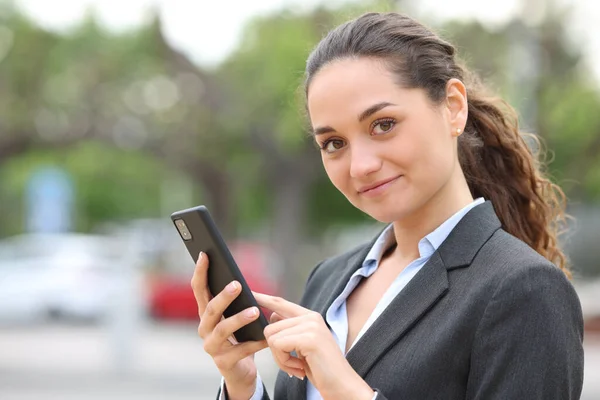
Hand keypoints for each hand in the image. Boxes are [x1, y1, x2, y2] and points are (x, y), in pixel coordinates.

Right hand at [191, 252, 267, 399]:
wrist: (240, 371)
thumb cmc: (239, 337)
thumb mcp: (236, 316)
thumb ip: (235, 301)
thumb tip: (239, 280)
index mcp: (206, 314)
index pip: (199, 290)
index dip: (200, 272)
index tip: (204, 254)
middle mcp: (204, 329)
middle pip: (210, 309)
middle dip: (223, 296)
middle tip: (237, 284)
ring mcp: (211, 347)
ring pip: (221, 330)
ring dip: (238, 319)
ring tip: (255, 311)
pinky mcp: (223, 363)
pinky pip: (239, 351)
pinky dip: (254, 343)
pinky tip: (266, 337)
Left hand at [254, 292, 374, 399]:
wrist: (342, 386)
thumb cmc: (322, 369)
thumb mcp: (303, 346)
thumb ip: (289, 330)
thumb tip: (272, 316)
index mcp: (310, 317)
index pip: (280, 303)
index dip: (263, 298)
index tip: (249, 293)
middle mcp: (311, 317)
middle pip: (270, 327)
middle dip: (276, 352)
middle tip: (293, 364)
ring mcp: (311, 326)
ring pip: (272, 337)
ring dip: (280, 359)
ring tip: (298, 366)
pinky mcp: (309, 338)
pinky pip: (278, 346)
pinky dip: (284, 362)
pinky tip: (300, 368)